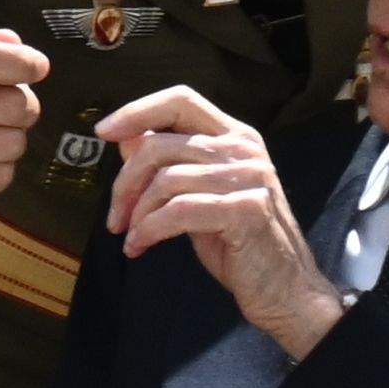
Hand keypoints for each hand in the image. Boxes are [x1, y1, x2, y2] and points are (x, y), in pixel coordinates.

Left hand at [96, 85, 337, 354]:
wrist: (284, 287)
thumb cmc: (237, 242)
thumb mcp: (196, 196)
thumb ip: (169, 165)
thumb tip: (127, 138)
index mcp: (234, 136)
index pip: (181, 100)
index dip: (138, 110)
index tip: (103, 131)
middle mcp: (244, 149)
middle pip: (160, 145)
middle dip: (125, 183)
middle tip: (115, 217)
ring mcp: (249, 177)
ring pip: (165, 180)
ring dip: (137, 213)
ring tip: (132, 237)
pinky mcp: (247, 209)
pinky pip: (178, 210)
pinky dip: (149, 230)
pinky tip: (140, 247)